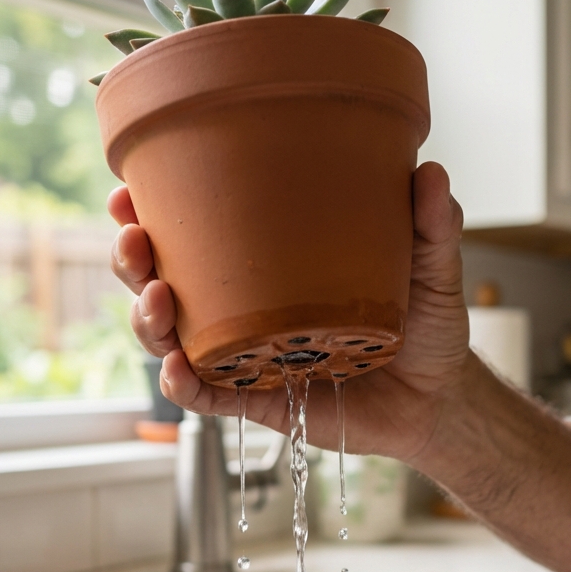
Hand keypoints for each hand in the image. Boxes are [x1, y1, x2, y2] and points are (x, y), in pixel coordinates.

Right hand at [108, 162, 470, 459]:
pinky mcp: (260, 400)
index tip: (129, 190)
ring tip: (156, 296)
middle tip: (134, 237)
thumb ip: (430, 223)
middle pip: (164, 281)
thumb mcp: (431, 267)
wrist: (440, 394)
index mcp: (268, 264)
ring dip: (147, 319)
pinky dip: (184, 384)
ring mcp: (248, 355)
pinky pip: (209, 396)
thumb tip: (431, 172)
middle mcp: (245, 307)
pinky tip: (177, 367)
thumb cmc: (426, 322)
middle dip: (133, 259)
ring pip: (173, 338)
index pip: (198, 232)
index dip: (152, 212)